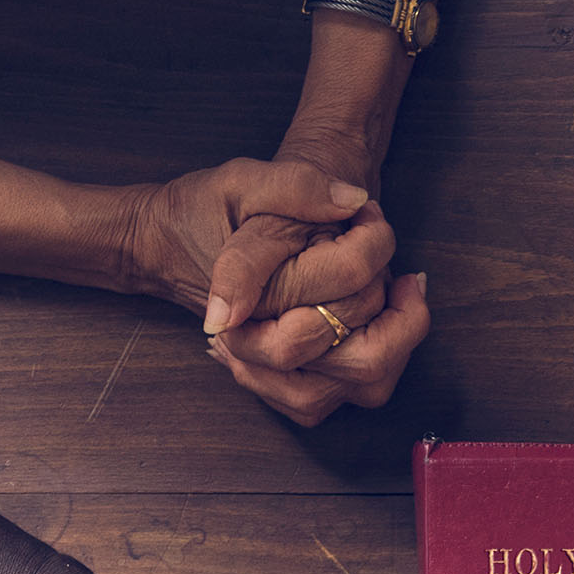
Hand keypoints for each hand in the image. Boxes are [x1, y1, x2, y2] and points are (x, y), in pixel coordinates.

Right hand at [126, 157, 428, 422]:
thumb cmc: (210, 211)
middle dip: (397, 313)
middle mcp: (265, 356)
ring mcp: (282, 379)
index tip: (368, 218)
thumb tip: (354, 201)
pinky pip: (357, 391)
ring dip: (396, 340)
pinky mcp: (295, 386)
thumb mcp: (245, 181)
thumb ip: (294, 187)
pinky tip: (377, 319)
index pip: (342, 300)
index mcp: (253, 310)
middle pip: (364, 363)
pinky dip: (382, 355)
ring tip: (396, 295)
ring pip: (366, 386)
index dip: (371, 253)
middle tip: (394, 266)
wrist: (177, 243)